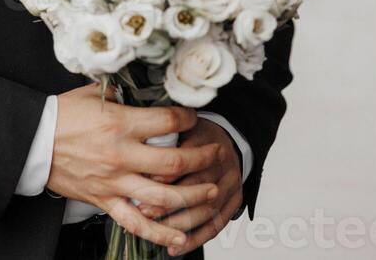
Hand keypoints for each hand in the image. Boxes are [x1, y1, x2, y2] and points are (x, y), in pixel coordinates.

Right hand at [46, 84, 222, 251]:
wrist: (33, 140)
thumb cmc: (62, 114)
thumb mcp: (92, 94)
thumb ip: (121, 95)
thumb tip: (141, 93)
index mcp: (120, 123)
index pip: (167, 120)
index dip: (188, 117)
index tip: (194, 116)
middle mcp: (122, 155)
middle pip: (174, 161)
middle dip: (202, 158)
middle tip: (215, 153)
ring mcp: (114, 181)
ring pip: (163, 197)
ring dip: (192, 196)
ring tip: (210, 191)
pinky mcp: (104, 200)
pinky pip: (135, 223)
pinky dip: (158, 234)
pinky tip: (178, 239)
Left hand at [138, 117, 243, 254]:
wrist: (226, 141)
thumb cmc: (195, 136)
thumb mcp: (182, 127)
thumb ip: (165, 139)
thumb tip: (139, 158)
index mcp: (208, 140)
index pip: (188, 158)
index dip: (167, 172)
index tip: (145, 182)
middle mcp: (223, 163)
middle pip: (198, 185)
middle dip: (169, 201)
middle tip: (144, 210)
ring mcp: (232, 184)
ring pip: (207, 209)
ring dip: (180, 223)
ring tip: (157, 230)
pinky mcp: (235, 202)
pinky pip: (216, 225)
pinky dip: (196, 239)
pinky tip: (177, 247)